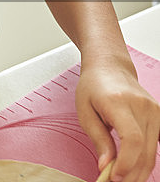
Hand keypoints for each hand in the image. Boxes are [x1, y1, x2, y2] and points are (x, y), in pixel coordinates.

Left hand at [76, 58, 159, 181]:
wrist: (109, 67)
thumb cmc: (93, 86)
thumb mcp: (85, 111)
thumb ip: (98, 139)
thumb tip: (106, 166)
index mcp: (118, 101)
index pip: (132, 140)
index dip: (126, 164)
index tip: (113, 177)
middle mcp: (141, 105)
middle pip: (144, 151)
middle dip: (131, 174)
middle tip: (114, 181)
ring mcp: (154, 109)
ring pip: (152, 152)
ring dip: (139, 170)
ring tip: (122, 176)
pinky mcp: (159, 114)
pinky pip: (158, 144)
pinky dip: (148, 159)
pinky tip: (136, 166)